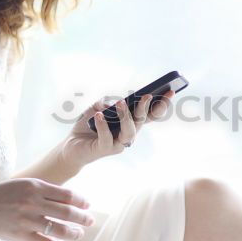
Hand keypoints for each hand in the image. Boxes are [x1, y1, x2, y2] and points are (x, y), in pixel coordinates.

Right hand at [0, 178, 94, 240]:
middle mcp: (33, 201)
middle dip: (83, 218)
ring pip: (59, 228)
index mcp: (35, 186)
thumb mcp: (23, 184)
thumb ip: (43, 190)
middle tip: (90, 221)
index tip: (87, 205)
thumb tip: (67, 198)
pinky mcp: (20, 235)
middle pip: (67, 212)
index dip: (81, 201)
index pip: (67, 194)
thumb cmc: (1, 194)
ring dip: (73, 233)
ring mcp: (27, 219)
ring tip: (78, 234)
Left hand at [60, 90, 174, 167]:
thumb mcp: (97, 107)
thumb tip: (114, 104)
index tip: (170, 91)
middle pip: (141, 121)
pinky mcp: (105, 149)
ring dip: (126, 117)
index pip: (149, 114)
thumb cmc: (88, 125)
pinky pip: (107, 138)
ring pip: (129, 132)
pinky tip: (98, 115)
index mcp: (130, 123)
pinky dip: (103, 125)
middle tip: (147, 95)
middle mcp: (128, 134)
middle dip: (145, 108)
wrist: (71, 144)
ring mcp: (118, 143)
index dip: (160, 104)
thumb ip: (107, 102)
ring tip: (120, 103)